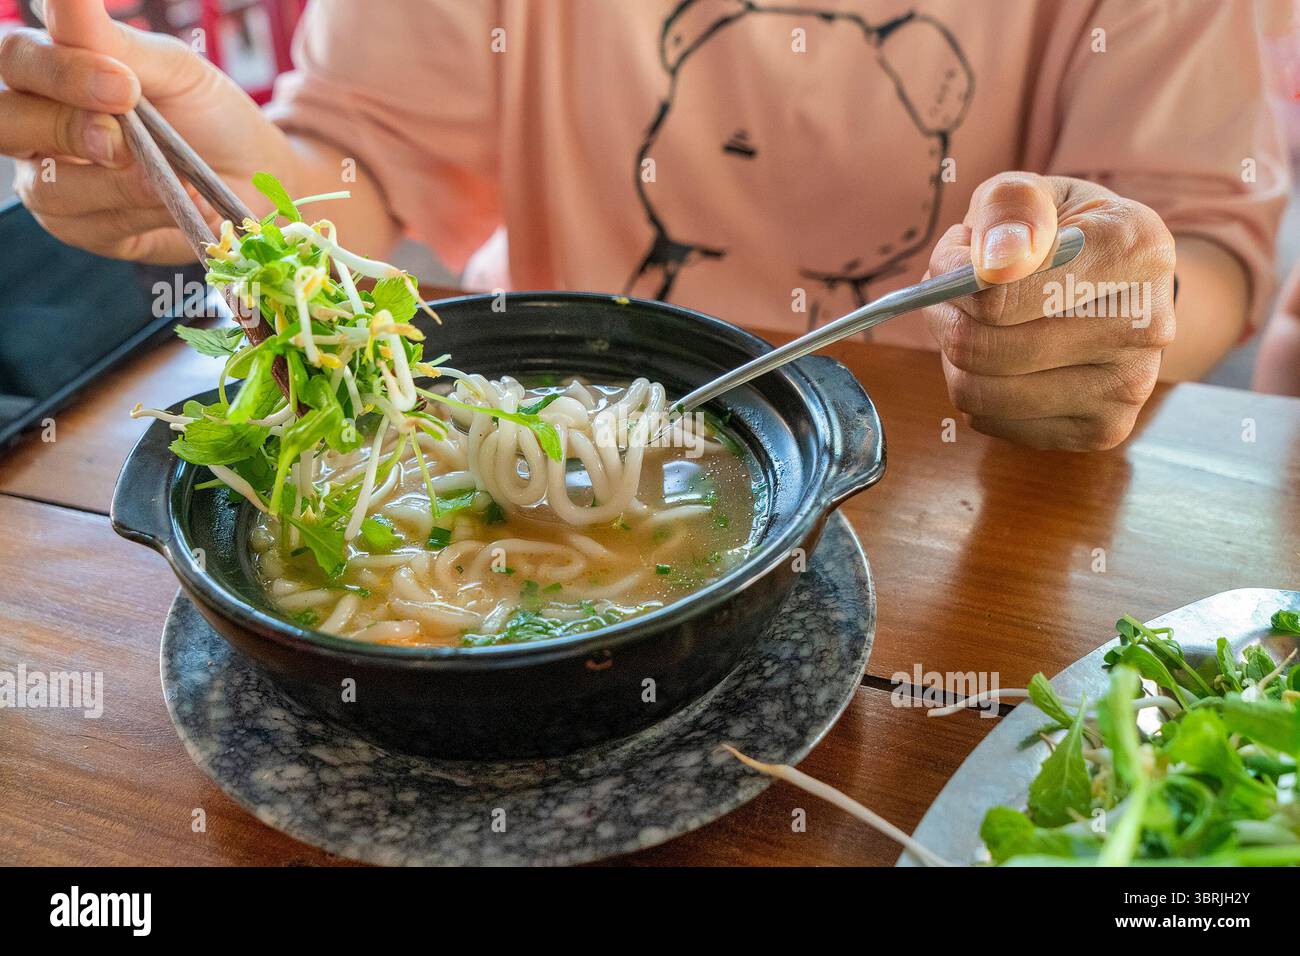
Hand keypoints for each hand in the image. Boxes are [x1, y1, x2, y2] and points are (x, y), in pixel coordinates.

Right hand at [0, 0, 287, 262]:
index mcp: (51, 74)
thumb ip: (117, 44)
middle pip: (6, 122)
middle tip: (122, 138)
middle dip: (65, 128)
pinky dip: (140, 211)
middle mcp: (38, 127)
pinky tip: (176, 201)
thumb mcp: (172, 69)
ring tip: (167, 177)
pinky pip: (93, 225)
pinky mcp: (87, 230)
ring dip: (114, 182)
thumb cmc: (207, 114)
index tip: (124, 84)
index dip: (59, 71)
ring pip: (48, 186)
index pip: (16, 61)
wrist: (255, 176)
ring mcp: (56, 183)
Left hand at [925, 172, 1175, 450]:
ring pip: (977, 392)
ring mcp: (1128, 386)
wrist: (1119, 288)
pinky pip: (991, 422)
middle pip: (981, 347)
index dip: (954, 277)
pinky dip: (979, 389)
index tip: (957, 257)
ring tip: (978, 322)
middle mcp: (1146, 324)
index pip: (999, 295)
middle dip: (947, 315)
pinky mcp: (1103, 429)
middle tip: (953, 292)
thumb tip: (996, 261)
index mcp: (1135, 249)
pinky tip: (1004, 360)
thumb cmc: (1064, 235)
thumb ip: (1010, 206)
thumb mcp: (1033, 193)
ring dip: (954, 356)